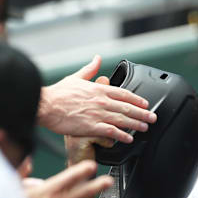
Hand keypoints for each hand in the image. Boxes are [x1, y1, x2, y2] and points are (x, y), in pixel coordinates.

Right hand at [38, 55, 155, 142]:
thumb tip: (97, 58)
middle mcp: (102, 101)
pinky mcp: (91, 126)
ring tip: (145, 127)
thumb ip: (90, 69)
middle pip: (128, 107)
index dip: (138, 99)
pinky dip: (122, 135)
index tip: (146, 104)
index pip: (124, 93)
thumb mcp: (76, 77)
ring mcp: (98, 114)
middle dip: (143, 113)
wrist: (45, 105)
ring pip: (122, 119)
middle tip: (152, 118)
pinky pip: (111, 131)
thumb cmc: (58, 93)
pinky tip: (129, 138)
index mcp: (99, 89)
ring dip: (136, 124)